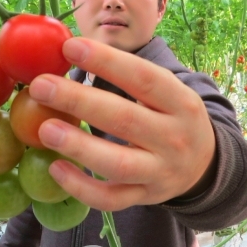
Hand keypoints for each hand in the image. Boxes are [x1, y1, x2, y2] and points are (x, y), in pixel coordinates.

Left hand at [28, 37, 216, 210]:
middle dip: (80, 101)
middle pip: (125, 119)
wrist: (205, 163)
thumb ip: (129, 77)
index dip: (107, 61)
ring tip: (45, 129)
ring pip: (119, 164)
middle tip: (41, 85)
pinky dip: (82, 187)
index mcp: (181, 103)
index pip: (144, 78)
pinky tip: (56, 168)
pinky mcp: (146, 197)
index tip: (70, 47)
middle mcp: (175, 138)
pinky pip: (112, 199)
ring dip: (80, 147)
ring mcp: (160, 172)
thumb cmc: (173, 117)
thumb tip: (70, 50)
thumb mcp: (167, 93)